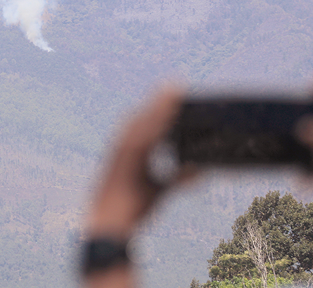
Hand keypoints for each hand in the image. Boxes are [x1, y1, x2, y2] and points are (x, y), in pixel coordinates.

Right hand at [84, 86, 197, 287]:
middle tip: (177, 86)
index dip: (161, 108)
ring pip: (142, 124)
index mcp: (132, 150)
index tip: (175, 94)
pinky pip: (141, 140)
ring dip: (157, 108)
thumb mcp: (160, 190)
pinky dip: (152, 127)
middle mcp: (125, 147)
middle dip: (160, 102)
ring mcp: (122, 152)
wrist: (110, 226)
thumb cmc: (131, 208)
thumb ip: (179, 178)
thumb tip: (202, 170)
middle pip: (145, 118)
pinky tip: (165, 117)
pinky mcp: (123, 161)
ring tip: (173, 93)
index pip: (149, 123)